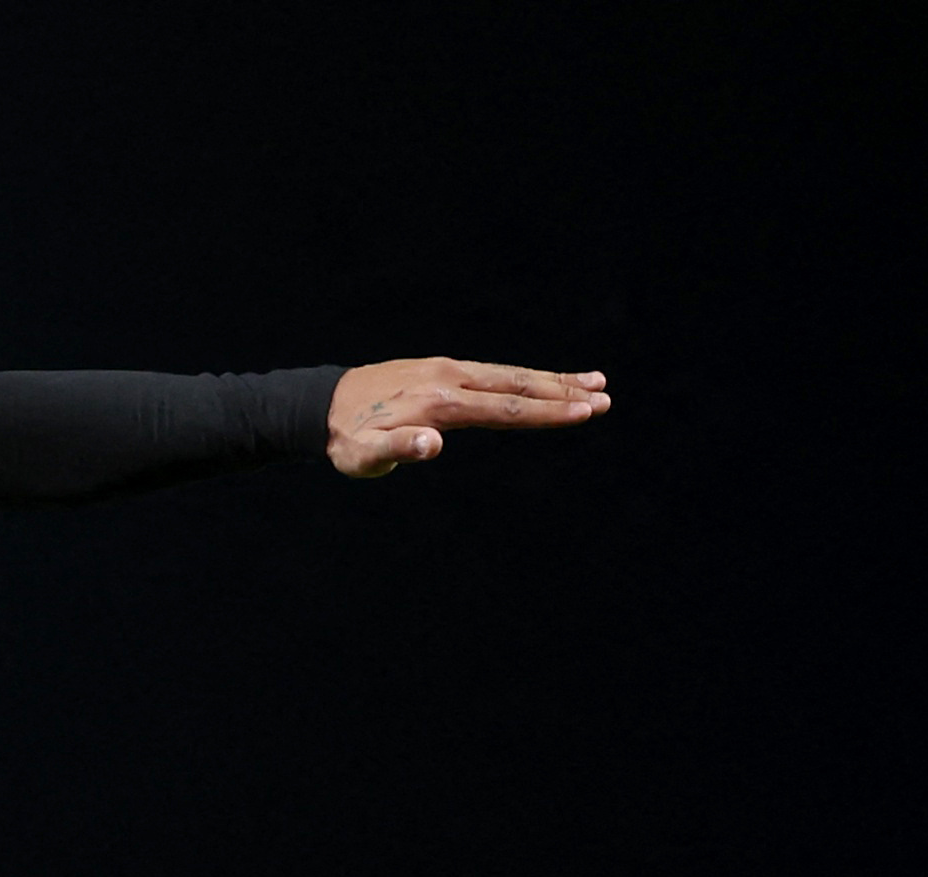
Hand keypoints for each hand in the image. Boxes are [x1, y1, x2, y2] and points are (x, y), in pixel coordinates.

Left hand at [327, 359, 608, 476]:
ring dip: (553, 379)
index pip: (503, 409)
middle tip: (606, 397)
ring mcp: (448, 370)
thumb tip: (433, 444)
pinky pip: (494, 372)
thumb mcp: (364, 456)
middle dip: (563, 392)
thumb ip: (398, 450)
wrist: (320, 406)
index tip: (584, 412)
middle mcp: (450, 378)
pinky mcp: (443, 370)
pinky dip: (524, 375)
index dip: (545, 413)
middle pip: (516, 385)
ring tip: (594, 381)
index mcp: (439, 403)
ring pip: (510, 374)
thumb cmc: (344, 440)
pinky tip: (542, 380)